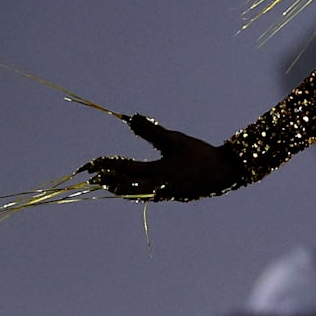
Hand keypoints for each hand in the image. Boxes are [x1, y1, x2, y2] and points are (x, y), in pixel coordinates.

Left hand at [82, 116, 236, 201]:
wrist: (223, 173)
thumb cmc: (200, 154)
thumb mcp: (175, 140)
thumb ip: (152, 131)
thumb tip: (132, 118)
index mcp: (157, 172)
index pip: (124, 169)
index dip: (106, 165)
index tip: (93, 162)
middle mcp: (156, 188)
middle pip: (124, 187)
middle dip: (106, 180)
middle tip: (92, 174)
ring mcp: (162, 195)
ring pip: (133, 194)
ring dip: (116, 187)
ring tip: (105, 182)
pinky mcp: (168, 197)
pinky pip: (143, 196)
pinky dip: (131, 191)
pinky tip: (128, 187)